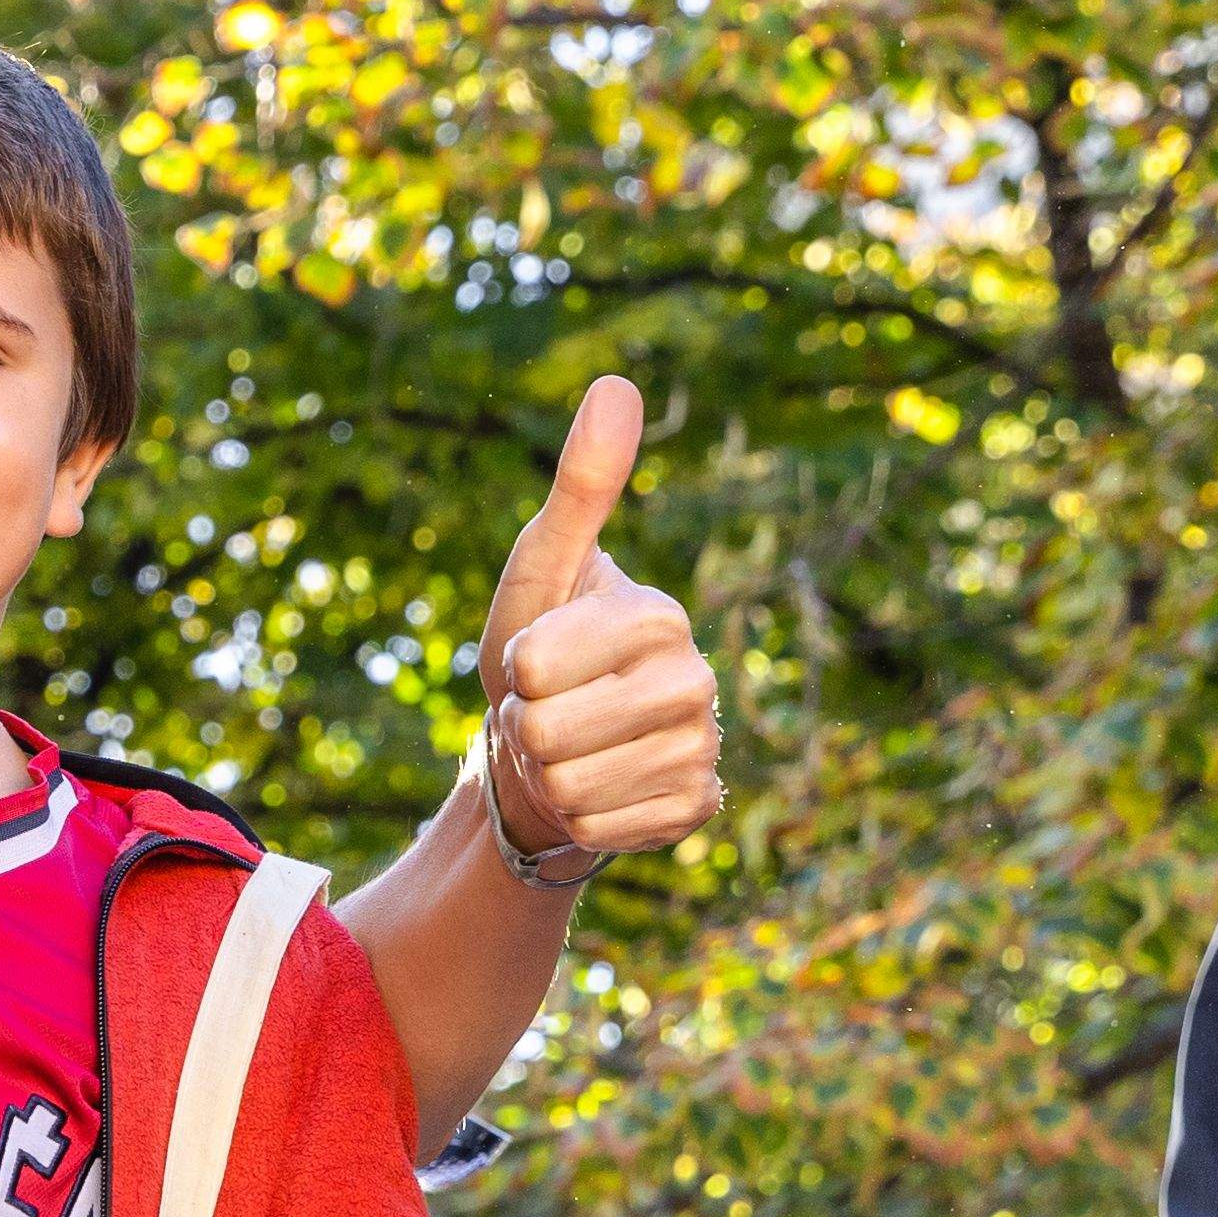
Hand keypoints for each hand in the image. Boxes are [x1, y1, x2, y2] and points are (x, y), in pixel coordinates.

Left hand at [476, 380, 722, 864]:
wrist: (557, 753)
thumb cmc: (540, 653)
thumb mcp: (541, 572)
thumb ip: (578, 488)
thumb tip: (619, 384)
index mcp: (658, 614)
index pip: (533, 665)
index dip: (514, 671)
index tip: (537, 662)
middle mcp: (697, 679)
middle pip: (546, 733)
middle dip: (524, 731)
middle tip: (547, 714)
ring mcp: (703, 748)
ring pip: (570, 789)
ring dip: (548, 778)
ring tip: (568, 752)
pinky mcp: (696, 809)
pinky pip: (601, 832)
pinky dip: (580, 819)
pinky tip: (599, 791)